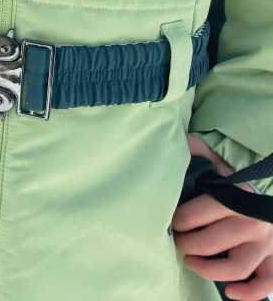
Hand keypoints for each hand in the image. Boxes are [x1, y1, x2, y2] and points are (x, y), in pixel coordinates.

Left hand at [173, 135, 272, 299]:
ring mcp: (265, 244)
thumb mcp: (215, 160)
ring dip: (208, 269)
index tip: (168, 221)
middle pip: (208, 243)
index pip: (192, 217)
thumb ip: (195, 151)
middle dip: (185, 245)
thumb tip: (170, 144)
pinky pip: (265, 283)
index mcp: (233, 197)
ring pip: (235, 267)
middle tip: (176, 241)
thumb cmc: (235, 178)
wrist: (268, 192)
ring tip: (191, 261)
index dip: (175, 222)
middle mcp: (251, 222)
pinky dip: (249, 293)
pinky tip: (229, 292)